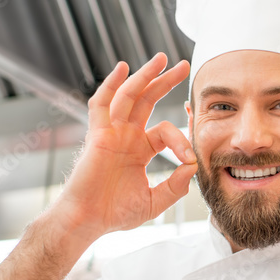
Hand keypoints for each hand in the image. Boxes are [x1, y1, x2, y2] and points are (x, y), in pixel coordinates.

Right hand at [51, 53, 197, 245]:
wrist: (88, 221)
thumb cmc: (115, 213)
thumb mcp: (154, 201)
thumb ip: (175, 186)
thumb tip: (192, 166)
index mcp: (140, 149)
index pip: (166, 131)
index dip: (182, 140)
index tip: (191, 158)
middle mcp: (126, 136)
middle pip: (148, 100)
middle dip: (165, 81)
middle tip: (184, 65)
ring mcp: (111, 133)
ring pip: (129, 96)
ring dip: (145, 76)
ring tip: (161, 58)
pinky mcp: (98, 135)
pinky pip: (101, 104)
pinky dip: (111, 84)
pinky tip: (123, 67)